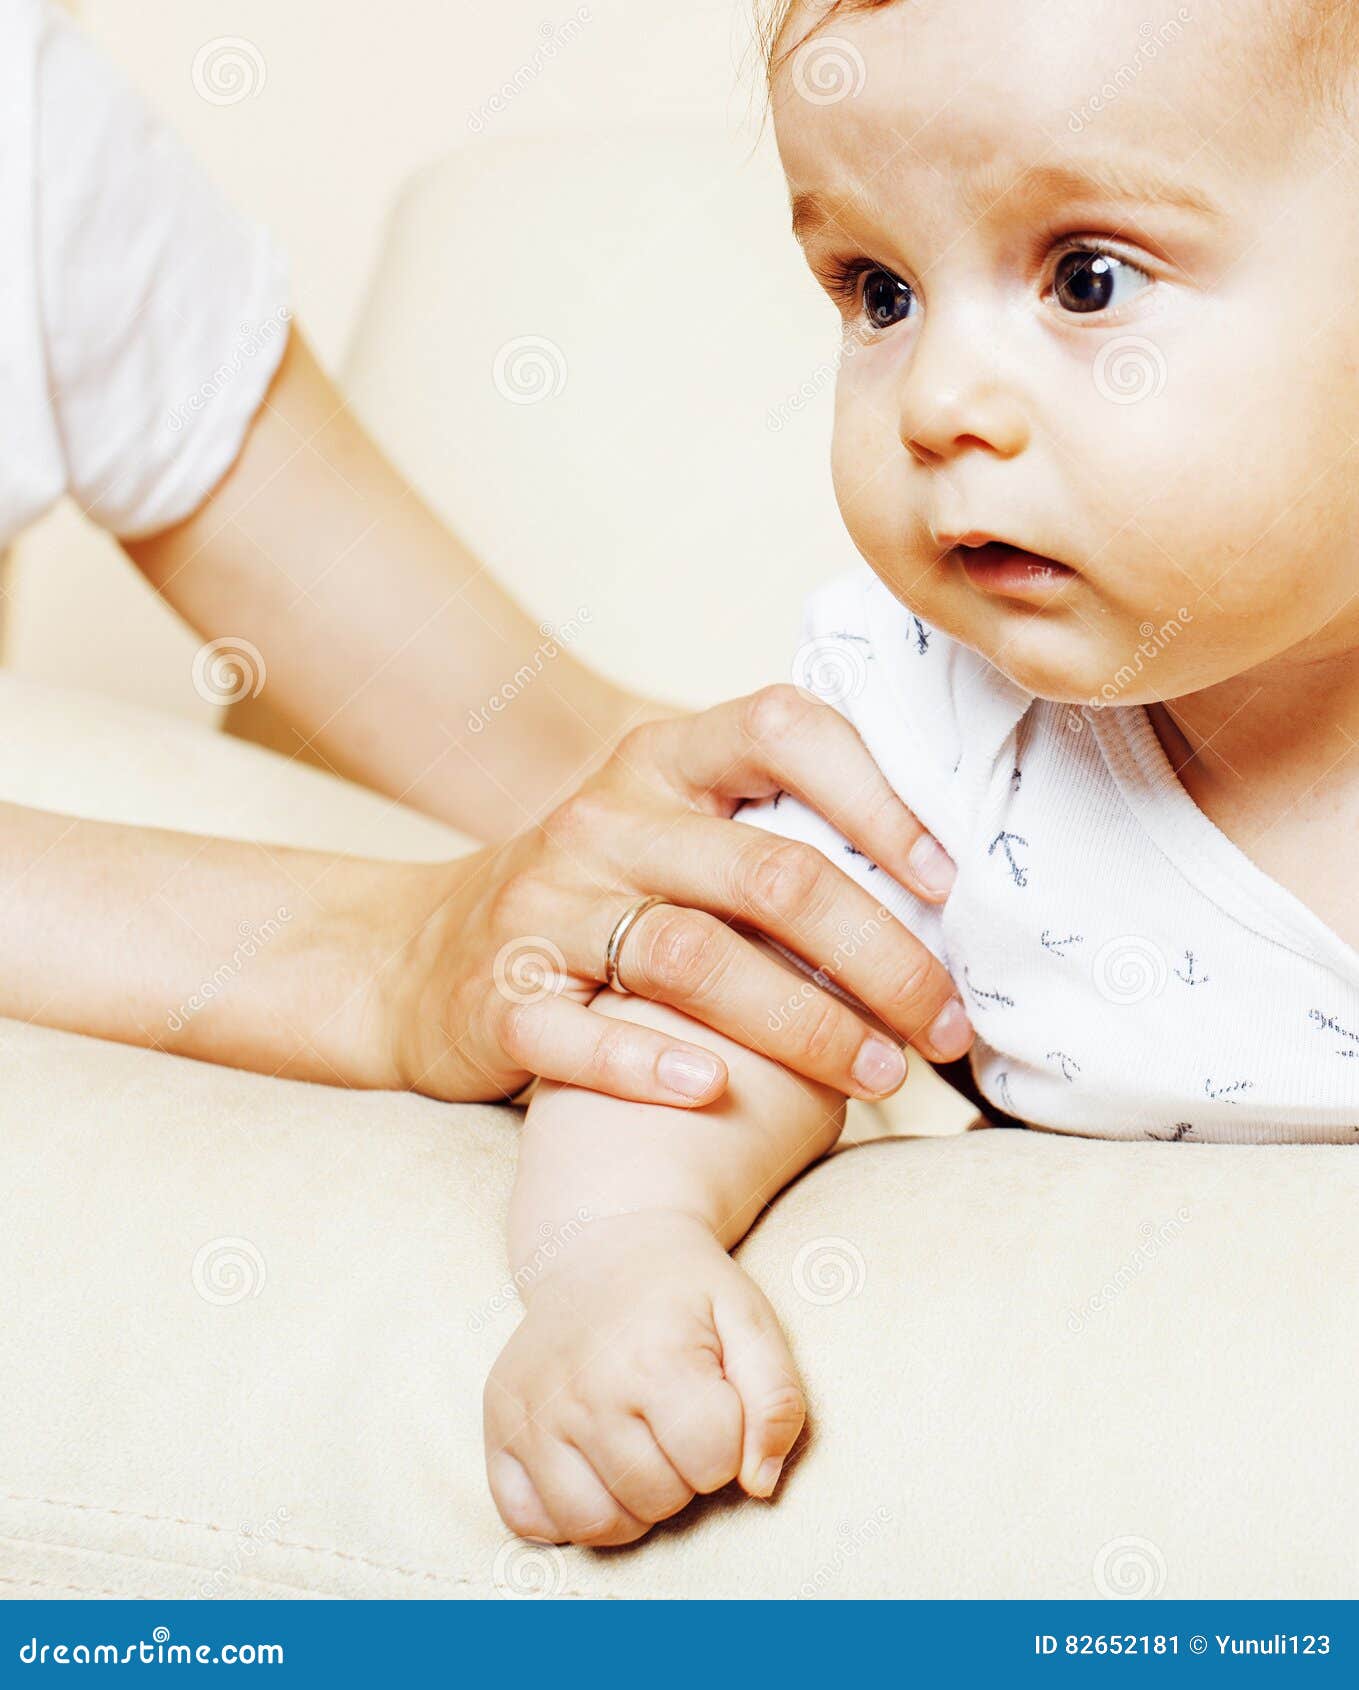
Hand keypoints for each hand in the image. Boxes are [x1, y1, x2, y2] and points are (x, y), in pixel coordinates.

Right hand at [390, 685, 971, 1106]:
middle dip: (880, 956)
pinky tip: (714, 1091)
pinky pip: (578, 1034)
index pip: (782, 730)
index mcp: (661, 763)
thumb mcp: (669, 833)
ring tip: (880, 1077)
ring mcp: (546, 907)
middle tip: (945, 1023)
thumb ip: (771, 832)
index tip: (947, 880)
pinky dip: (649, 1064)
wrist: (421, 957)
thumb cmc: (598, 900)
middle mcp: (603, 821)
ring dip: (804, 1026)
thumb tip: (942, 881)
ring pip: (692, 958)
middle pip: (768, 874)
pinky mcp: (500, 998)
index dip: (878, 796)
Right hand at [484, 1210, 803, 1545]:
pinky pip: (529, 1522)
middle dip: (683, 1475)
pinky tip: (589, 1468)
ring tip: (637, 1449)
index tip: (713, 1402)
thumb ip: (777, 1399)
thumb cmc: (682, 1290)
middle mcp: (584, 1388)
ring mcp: (532, 1410)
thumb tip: (759, 1483)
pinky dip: (565, 1515)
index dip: (728, 1445)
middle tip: (673, 1420)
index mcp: (654, 1358)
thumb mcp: (749, 1319)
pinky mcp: (499, 1425)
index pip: (713, 1465)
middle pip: (657, 1500)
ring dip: (631, 1505)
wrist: (600, 1243)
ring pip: (595, 1525)